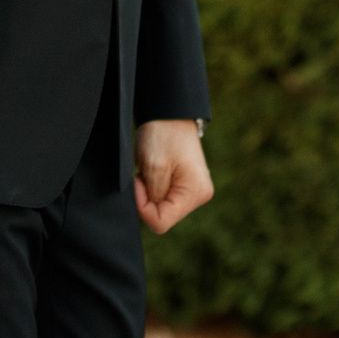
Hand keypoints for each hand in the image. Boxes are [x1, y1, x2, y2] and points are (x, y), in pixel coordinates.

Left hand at [133, 118, 212, 234]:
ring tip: (151, 170)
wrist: (169, 114)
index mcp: (195, 193)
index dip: (143, 208)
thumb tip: (151, 218)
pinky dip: (155, 188)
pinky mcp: (187, 186)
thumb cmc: (163, 135)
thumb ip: (153, 197)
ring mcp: (194, 191)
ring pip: (163, 208)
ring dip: (151, 192)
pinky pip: (166, 198)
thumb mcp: (153, 167)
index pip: (161, 222)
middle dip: (148, 199)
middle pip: (163, 216)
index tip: (138, 184)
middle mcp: (199, 196)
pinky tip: (155, 172)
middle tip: (145, 174)